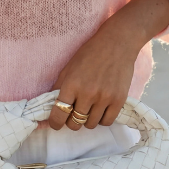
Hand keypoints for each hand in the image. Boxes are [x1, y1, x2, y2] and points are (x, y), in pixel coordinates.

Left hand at [47, 0, 168, 130]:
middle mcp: (87, 93)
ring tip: (89, 108)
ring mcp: (104, 98)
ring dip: (87, 120)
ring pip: (91, 125)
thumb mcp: (69, 68)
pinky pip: (107, 122)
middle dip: (71, 121)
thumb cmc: (90, 53)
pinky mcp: (119, 100)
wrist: (117, 43)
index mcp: (71, 84)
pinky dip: (102, 119)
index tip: (56, 123)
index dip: (55, 123)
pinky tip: (100, 110)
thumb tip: (49, 108)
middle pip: (75, 123)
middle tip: (74, 113)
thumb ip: (58, 88)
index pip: (58, 115)